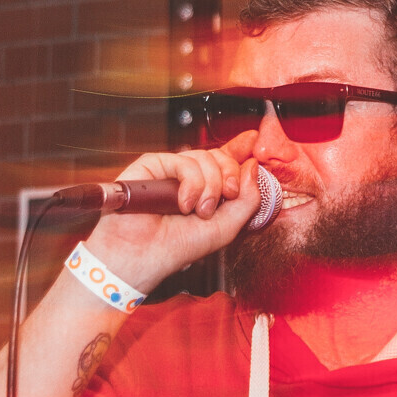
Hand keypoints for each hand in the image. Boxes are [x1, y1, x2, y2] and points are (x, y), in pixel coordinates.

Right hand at [82, 131, 265, 291]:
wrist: (143, 256)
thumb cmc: (177, 247)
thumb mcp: (226, 228)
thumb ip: (247, 199)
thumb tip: (253, 165)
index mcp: (207, 191)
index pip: (226, 162)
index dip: (240, 149)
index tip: (253, 140)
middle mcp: (189, 178)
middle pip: (220, 157)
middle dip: (231, 176)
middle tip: (229, 195)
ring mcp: (171, 170)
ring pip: (205, 158)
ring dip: (210, 186)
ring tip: (199, 211)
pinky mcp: (153, 165)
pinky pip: (184, 161)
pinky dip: (191, 183)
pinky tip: (184, 203)